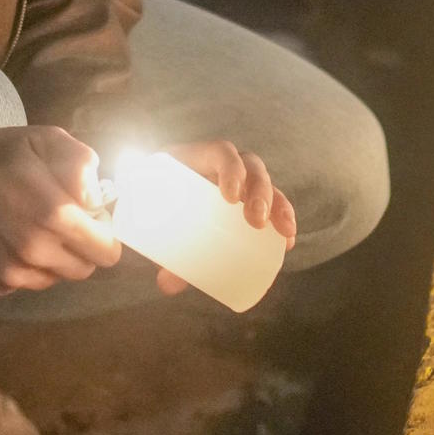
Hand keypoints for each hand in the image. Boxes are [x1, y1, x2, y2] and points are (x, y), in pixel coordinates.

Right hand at [0, 107, 122, 294]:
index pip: (107, 251)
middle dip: (82, 248)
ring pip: (55, 278)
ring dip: (54, 258)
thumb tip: (99, 201)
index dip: (104, 234)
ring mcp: (12, 272)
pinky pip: (27, 282)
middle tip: (64, 223)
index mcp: (56, 216)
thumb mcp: (49, 140)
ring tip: (34, 228)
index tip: (91, 219)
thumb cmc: (0, 151)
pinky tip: (10, 238)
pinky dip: (26, 267)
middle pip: (84, 269)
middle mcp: (36, 252)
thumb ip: (84, 168)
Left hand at [146, 140, 296, 295]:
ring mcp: (235, 181)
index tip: (230, 198)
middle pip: (250, 166)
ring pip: (265, 183)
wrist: (146, 205)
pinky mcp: (244, 199)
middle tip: (256, 221)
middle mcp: (219, 166)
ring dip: (278, 205)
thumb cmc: (148, 208)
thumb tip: (168, 283)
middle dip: (260, 191)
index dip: (230, 168)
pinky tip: (287, 239)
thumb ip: (160, 251)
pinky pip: (270, 201)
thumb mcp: (150, 223)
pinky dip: (281, 217)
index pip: (220, 151)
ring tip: (283, 234)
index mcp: (192, 159)